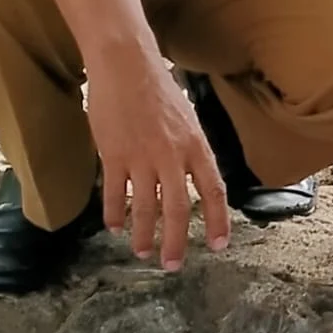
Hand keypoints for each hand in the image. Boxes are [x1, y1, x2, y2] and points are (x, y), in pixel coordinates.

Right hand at [85, 46, 230, 269]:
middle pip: (178, 209)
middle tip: (174, 265)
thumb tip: (195, 177)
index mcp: (197, 145)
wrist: (127, 66)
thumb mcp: (188, 119)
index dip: (218, 220)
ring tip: (143, 252)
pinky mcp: (113, 156)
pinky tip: (114, 226)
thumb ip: (191, 151)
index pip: (213, 190)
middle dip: (177, 242)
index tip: (218, 245)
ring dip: (144, 235)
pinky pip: (115, 194)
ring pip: (145, 208)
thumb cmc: (160, 89)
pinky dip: (114, 214)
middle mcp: (173, 156)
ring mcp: (142, 157)